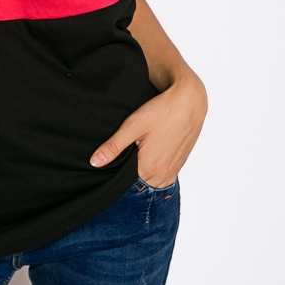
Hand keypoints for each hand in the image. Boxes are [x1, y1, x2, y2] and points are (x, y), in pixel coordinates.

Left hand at [90, 71, 206, 187]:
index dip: (117, 172)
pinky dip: (154, 170)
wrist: (189, 101)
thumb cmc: (162, 111)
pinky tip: (150, 153)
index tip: (115, 159)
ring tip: (138, 151)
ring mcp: (173, 171)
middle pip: (139, 183)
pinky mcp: (179, 164)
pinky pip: (163, 176)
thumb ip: (113, 147)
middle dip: (129, 173)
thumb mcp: (132, 126)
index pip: (126, 183)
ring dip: (142, 172)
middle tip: (127, 150)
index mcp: (149, 169)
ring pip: (151, 181)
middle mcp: (163, 175)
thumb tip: (94, 162)